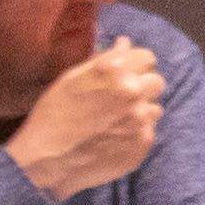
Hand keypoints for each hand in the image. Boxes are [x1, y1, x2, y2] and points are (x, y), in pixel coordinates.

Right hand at [5, 39, 167, 202]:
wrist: (48, 161)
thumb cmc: (53, 115)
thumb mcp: (71, 78)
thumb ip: (104, 60)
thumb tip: (126, 44)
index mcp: (115, 72)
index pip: (147, 58)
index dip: (136, 64)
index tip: (127, 72)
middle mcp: (133, 92)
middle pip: (156, 81)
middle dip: (142, 86)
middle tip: (121, 98)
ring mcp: (141, 120)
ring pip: (155, 108)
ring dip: (141, 111)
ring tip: (116, 120)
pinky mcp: (143, 143)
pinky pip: (149, 131)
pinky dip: (136, 132)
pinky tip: (114, 137)